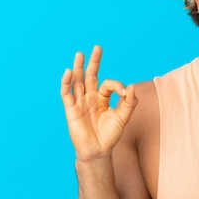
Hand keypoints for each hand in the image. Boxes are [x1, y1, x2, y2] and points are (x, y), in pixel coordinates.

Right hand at [60, 45, 137, 159]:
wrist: (98, 151)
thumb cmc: (110, 135)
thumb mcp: (123, 118)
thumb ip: (128, 103)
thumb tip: (131, 86)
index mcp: (102, 99)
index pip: (107, 84)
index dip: (117, 86)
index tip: (125, 94)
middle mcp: (90, 98)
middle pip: (90, 76)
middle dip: (94, 62)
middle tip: (97, 47)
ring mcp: (80, 103)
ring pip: (78, 82)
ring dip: (78, 68)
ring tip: (79, 54)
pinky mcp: (71, 110)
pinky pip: (67, 94)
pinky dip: (67, 83)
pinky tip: (68, 72)